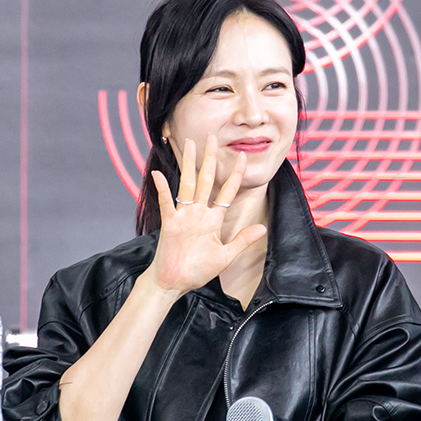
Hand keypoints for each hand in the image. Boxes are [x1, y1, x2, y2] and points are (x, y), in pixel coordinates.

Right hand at [146, 136, 266, 296]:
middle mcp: (199, 213)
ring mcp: (184, 216)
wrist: (175, 282)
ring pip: (188, 184)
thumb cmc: (197, 270)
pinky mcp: (170, 223)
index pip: (227, 192)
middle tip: (212, 137)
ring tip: (190, 144)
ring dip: (189, 164)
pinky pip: (167, 202)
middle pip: (206, 180)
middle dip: (210, 159)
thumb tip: (262, 229)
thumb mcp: (225, 256)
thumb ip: (242, 240)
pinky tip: (158, 174)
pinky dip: (162, 188)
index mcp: (213, 220)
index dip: (235, 174)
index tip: (242, 157)